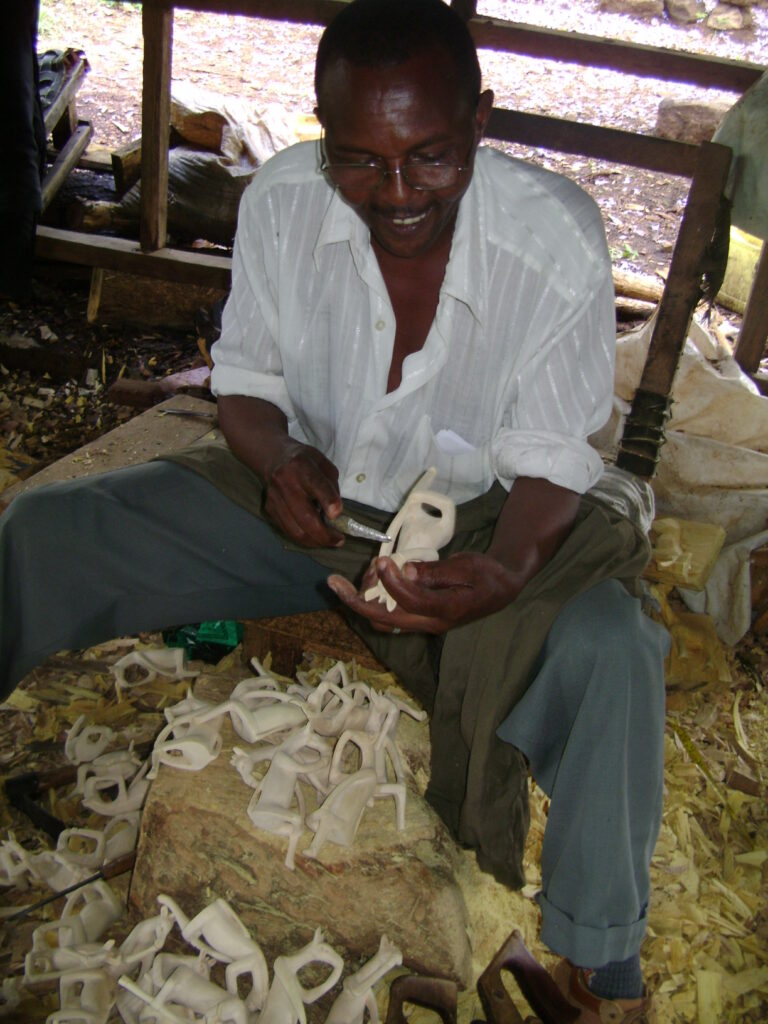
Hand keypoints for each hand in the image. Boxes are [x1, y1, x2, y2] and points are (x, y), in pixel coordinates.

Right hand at [262, 439, 344, 547]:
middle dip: (324, 535)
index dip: (328, 500)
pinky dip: (304, 538)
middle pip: (305, 517)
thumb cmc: (305, 462)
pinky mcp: (269, 508)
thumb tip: (335, 514)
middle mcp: (285, 481)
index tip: (337, 514)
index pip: (316, 485)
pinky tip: (314, 536)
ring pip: (295, 530)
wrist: (275, 457)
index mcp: (302, 465)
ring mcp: (274, 497)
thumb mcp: (324, 465)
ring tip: (329, 541)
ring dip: (315, 541)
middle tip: (339, 540)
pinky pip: (288, 530)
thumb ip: (331, 487)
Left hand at [327, 551, 517, 633]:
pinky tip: (374, 576)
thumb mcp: (466, 566)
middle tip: (333, 581)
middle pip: (383, 619)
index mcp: (446, 610)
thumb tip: (405, 570)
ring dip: (364, 597)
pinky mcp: (419, 618)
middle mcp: (430, 622)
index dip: (391, 582)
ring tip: (365, 570)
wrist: (502, 587)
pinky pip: (388, 614)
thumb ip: (435, 572)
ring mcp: (423, 623)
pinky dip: (374, 598)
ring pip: (381, 619)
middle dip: (354, 601)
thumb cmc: (486, 573)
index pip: (410, 602)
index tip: (383, 561)